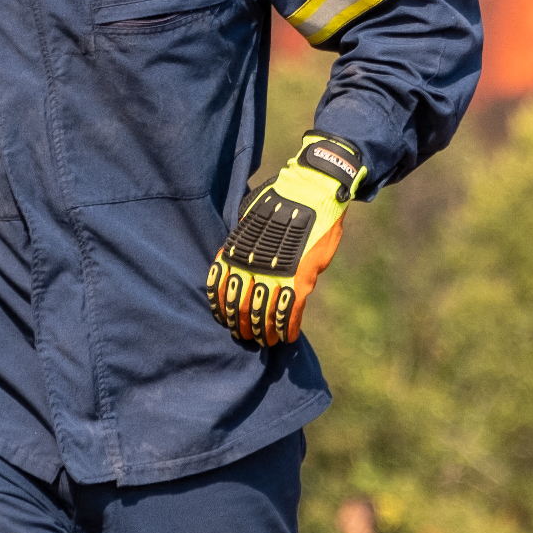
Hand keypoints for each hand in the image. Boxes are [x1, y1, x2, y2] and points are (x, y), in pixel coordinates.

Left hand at [206, 133, 366, 348]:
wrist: (312, 190)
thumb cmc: (282, 202)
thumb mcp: (251, 221)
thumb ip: (245, 246)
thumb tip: (240, 262)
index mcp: (237, 253)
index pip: (221, 292)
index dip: (223, 312)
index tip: (226, 322)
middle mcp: (251, 268)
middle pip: (240, 309)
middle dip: (242, 327)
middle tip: (246, 337)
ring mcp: (276, 276)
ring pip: (264, 316)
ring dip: (264, 333)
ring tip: (267, 342)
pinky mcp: (300, 280)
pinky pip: (290, 313)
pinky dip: (288, 328)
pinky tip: (287, 336)